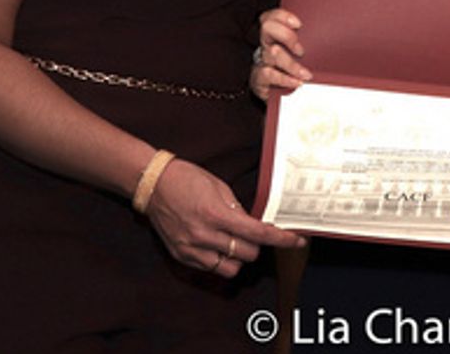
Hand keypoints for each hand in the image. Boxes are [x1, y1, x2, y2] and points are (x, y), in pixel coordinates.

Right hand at [144, 157, 305, 277]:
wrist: (153, 185)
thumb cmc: (187, 179)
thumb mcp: (219, 187)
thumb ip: (238, 210)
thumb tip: (257, 225)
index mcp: (216, 214)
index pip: (258, 233)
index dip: (281, 239)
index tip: (296, 241)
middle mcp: (204, 235)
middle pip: (248, 254)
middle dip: (257, 245)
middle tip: (255, 234)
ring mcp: (192, 249)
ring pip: (231, 269)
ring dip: (238, 257)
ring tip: (233, 241)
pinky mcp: (182, 256)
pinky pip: (211, 269)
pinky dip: (220, 260)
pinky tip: (217, 245)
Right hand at [249, 8, 311, 101]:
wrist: (283, 97)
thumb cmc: (298, 69)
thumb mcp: (303, 54)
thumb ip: (310, 43)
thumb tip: (335, 36)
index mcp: (276, 34)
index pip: (272, 16)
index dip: (282, 16)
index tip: (299, 24)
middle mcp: (267, 44)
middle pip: (267, 28)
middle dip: (286, 35)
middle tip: (301, 50)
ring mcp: (262, 60)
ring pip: (272, 53)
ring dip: (291, 64)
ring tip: (306, 74)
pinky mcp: (259, 78)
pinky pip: (269, 74)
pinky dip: (284, 78)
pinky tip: (297, 82)